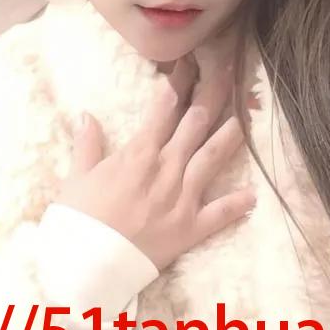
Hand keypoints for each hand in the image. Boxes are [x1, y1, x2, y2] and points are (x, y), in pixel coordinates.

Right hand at [56, 56, 255, 270]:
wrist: (87, 266)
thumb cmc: (77, 221)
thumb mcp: (75, 178)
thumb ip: (86, 145)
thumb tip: (86, 115)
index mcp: (138, 154)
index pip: (164, 110)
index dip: (178, 84)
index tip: (189, 63)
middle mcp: (166, 168)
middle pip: (194, 124)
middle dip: (210, 95)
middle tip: (227, 73)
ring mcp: (181, 197)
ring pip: (211, 158)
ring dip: (229, 136)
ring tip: (243, 119)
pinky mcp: (190, 227)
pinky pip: (219, 214)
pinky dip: (236, 204)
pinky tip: (253, 195)